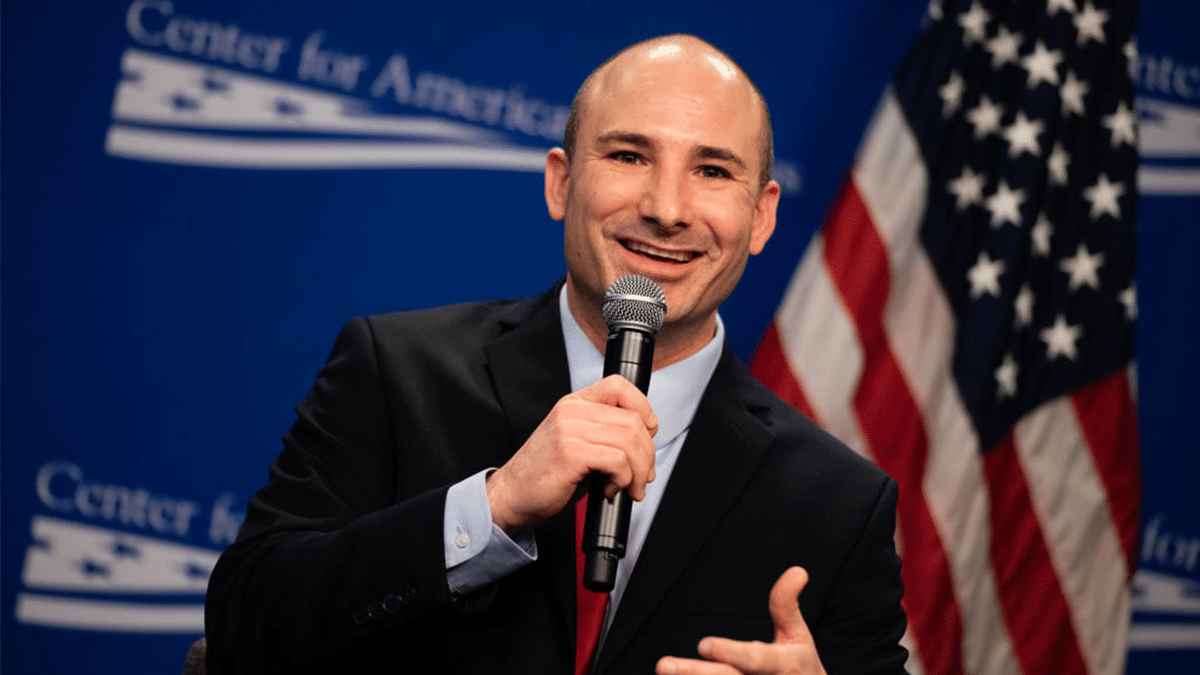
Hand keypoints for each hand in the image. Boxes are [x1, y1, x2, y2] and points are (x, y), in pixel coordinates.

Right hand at [486, 374, 657, 533]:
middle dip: (647, 454)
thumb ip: (605, 436)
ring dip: (638, 471)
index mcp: (574, 404)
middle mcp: (572, 411)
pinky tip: (609, 489)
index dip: (643, 407)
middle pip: (633, 420)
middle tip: (642, 476)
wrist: (511, 496)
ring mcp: (570, 429)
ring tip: (627, 487)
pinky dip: (623, 480)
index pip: (619, 386)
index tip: (648, 433)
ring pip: (630, 441)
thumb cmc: (543, 475)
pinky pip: (618, 461)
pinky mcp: (571, 452)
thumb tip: (644, 448)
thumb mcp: (577, 445)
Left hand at [656, 567, 826, 674]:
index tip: (703, 645)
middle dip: (696, 673)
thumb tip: (797, 571)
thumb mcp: (799, 636)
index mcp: (784, 664)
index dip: (730, 652)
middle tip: (664, 665)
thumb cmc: (800, 668)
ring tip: (664, 670)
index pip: (755, 659)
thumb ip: (787, 605)